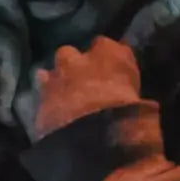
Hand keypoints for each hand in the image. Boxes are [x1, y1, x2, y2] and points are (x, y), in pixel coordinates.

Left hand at [13, 0, 179, 141]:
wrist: (93, 136)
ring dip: (54, 81)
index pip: (105, 44)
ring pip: (48, 71)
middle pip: (69, 52)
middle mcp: (78, 58)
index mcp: (108, 53)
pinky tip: (51, 111)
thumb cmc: (129, 114)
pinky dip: (45, 101)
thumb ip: (130, 86)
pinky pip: (40, 95)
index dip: (105, 56)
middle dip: (72, 64)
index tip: (107, 68)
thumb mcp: (140, 98)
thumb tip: (133, 93)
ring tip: (61, 97)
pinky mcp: (40, 98)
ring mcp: (55, 77)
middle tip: (79, 81)